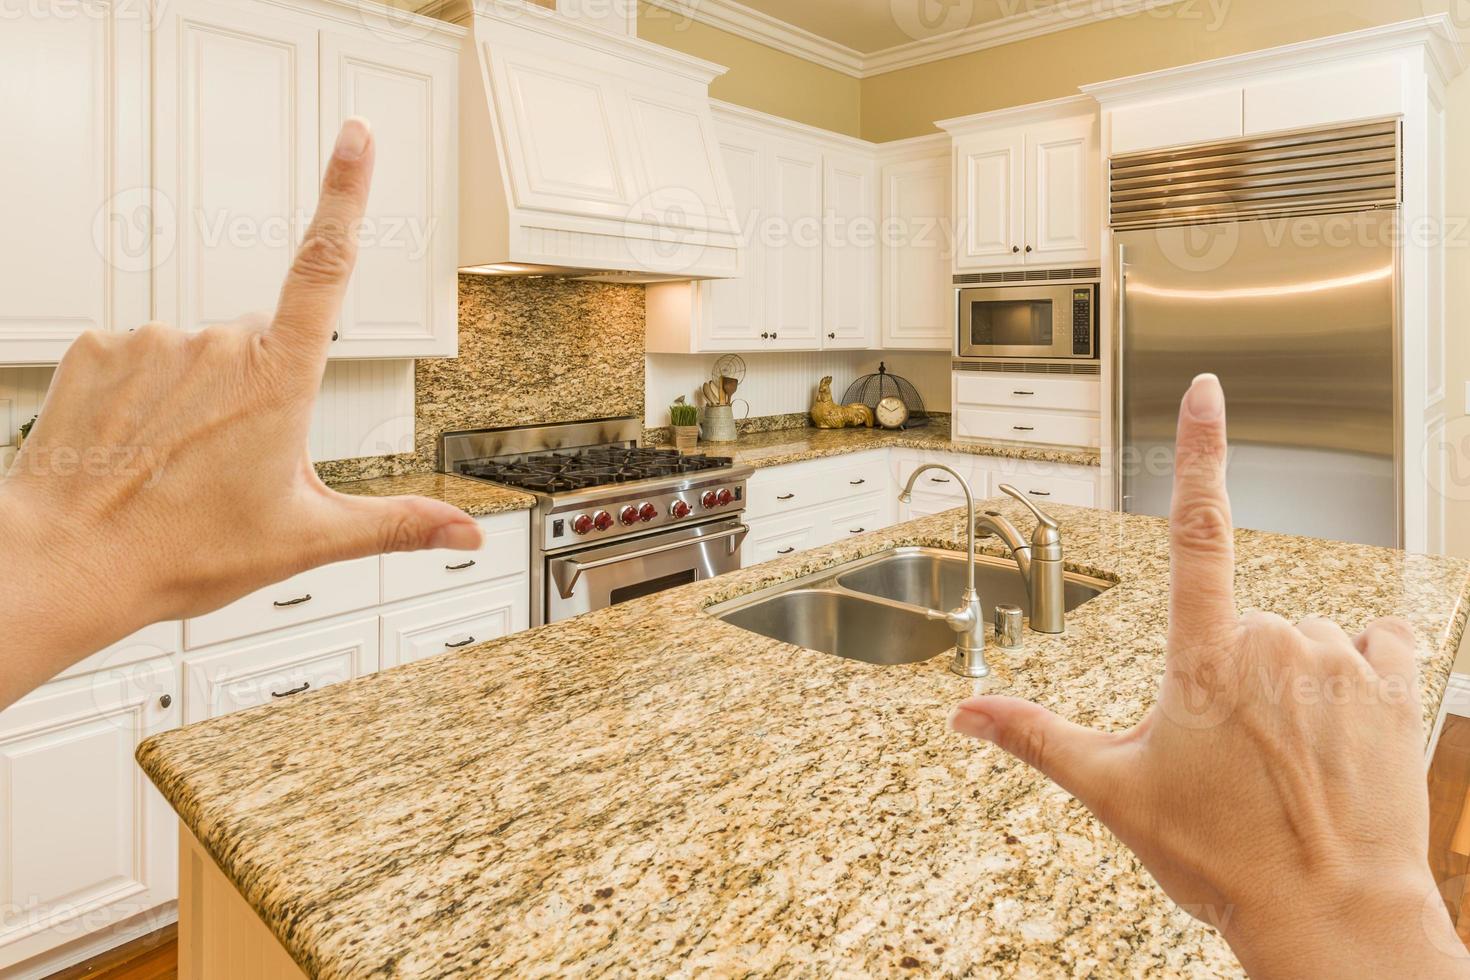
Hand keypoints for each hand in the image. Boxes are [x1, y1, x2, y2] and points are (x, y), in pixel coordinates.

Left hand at [0, 119, 480, 709]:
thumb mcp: (308, 540)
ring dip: (204, 392)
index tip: (356, 138)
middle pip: (264, 340)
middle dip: (263, 384)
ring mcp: (154, 341)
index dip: (346, 193)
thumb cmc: (179, 550)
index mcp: (279, 380)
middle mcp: (218, 345)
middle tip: (238, 459)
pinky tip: (142, 440)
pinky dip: (150, 389)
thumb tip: (463, 532)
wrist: (69, 561)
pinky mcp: (98, 346)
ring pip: (202, 350)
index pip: (326, 265)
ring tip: (183, 460)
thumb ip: (397, 524)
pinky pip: (145, 352)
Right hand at [950, 374, 1463, 975]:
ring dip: (1289, 676)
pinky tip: (1339, 721)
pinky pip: (1375, 642)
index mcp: (1202, 655)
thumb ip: (1035, 738)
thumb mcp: (1113, 792)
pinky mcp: (1394, 685)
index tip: (1206, 390)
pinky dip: (1355, 666)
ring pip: (1302, 637)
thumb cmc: (1223, 856)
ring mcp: (1339, 660)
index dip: (1199, 450)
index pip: (1195, 527)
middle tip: (1228, 752)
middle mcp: (1275, 640)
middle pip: (1240, 618)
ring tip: (1283, 755)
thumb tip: (965, 711)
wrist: (1333, 914)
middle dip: (1228, 669)